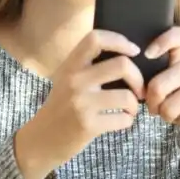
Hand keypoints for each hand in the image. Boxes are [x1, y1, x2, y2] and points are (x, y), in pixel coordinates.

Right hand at [14, 30, 144, 178]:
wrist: (41, 139)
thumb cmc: (61, 107)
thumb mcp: (67, 80)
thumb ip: (88, 66)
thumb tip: (125, 56)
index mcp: (70, 66)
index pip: (96, 39)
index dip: (120, 40)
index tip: (134, 51)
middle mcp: (74, 81)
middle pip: (121, 65)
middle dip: (138, 78)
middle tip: (138, 89)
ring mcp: (81, 103)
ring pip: (127, 96)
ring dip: (135, 104)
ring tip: (129, 109)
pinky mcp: (88, 126)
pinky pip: (123, 119)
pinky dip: (128, 120)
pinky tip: (120, 121)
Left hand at [144, 26, 179, 136]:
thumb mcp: (171, 80)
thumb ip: (152, 75)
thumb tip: (132, 84)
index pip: (178, 36)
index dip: (162, 41)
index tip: (148, 55)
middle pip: (157, 87)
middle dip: (152, 104)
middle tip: (155, 108)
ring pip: (169, 108)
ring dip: (167, 117)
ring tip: (174, 112)